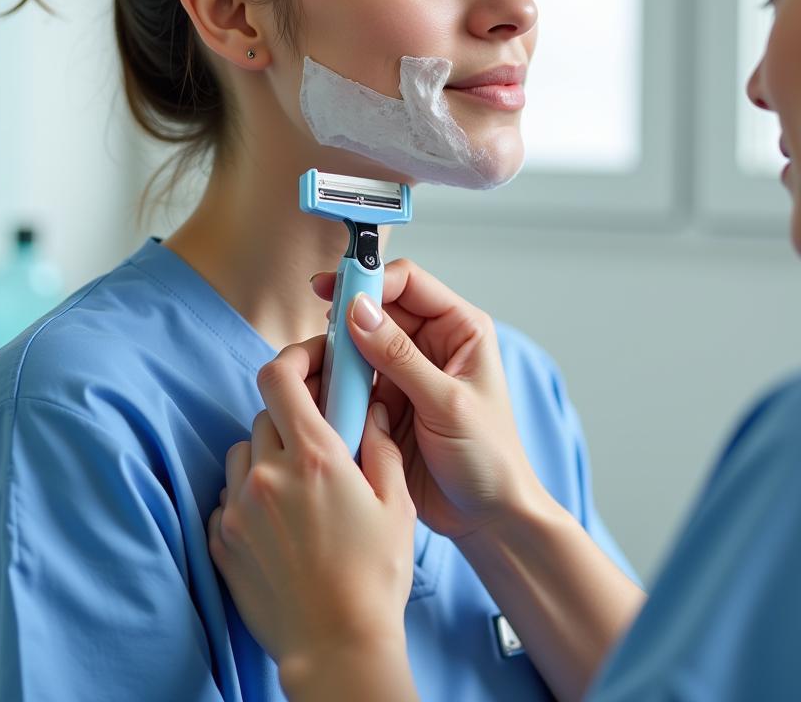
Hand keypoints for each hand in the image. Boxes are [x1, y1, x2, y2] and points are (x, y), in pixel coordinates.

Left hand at [207, 341, 415, 693]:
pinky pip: (227, 495)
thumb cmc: (374, 576)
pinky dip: (249, 495)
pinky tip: (279, 519)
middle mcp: (268, 475)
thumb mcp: (395, 503)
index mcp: (315, 458)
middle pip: (265, 414)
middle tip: (319, 440)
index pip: (280, 378)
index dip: (294, 358)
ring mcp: (239, 508)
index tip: (312, 361)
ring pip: (242, 452)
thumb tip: (371, 406)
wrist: (336, 646)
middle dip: (291, 418)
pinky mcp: (222, 539)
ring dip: (267, 455)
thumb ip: (380, 444)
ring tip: (298, 486)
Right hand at [310, 259, 547, 542]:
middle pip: (376, 312)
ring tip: (312, 370)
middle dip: (344, 321)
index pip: (409, 283)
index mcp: (460, 329)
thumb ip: (400, 357)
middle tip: (316, 339)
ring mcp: (405, 374)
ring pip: (357, 347)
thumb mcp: (446, 403)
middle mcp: (431, 344)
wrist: (487, 519)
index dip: (370, 281)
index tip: (335, 292)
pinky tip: (319, 396)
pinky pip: (351, 383)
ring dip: (335, 357)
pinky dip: (333, 387)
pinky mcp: (385, 403)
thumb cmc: (489, 458)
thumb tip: (359, 311)